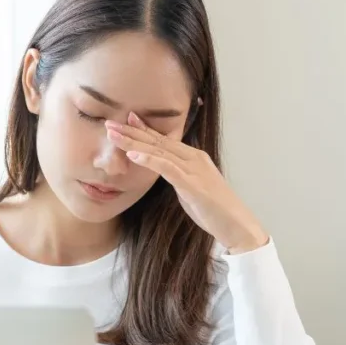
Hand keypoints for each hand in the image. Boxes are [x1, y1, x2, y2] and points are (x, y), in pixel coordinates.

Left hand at [105, 113, 269, 253]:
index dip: (144, 129)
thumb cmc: (214, 210)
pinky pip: (167, 168)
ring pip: (159, 151)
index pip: (164, 140)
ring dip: (134, 142)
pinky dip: (149, 159)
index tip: (126, 120)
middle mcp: (193, 158)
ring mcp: (193, 169)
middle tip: (109, 123)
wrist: (236, 224)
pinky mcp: (192, 184)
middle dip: (132, 132)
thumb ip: (178, 178)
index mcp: (193, 158)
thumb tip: (163, 174)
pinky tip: (133, 155)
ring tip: (113, 135)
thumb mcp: (191, 189)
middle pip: (157, 141)